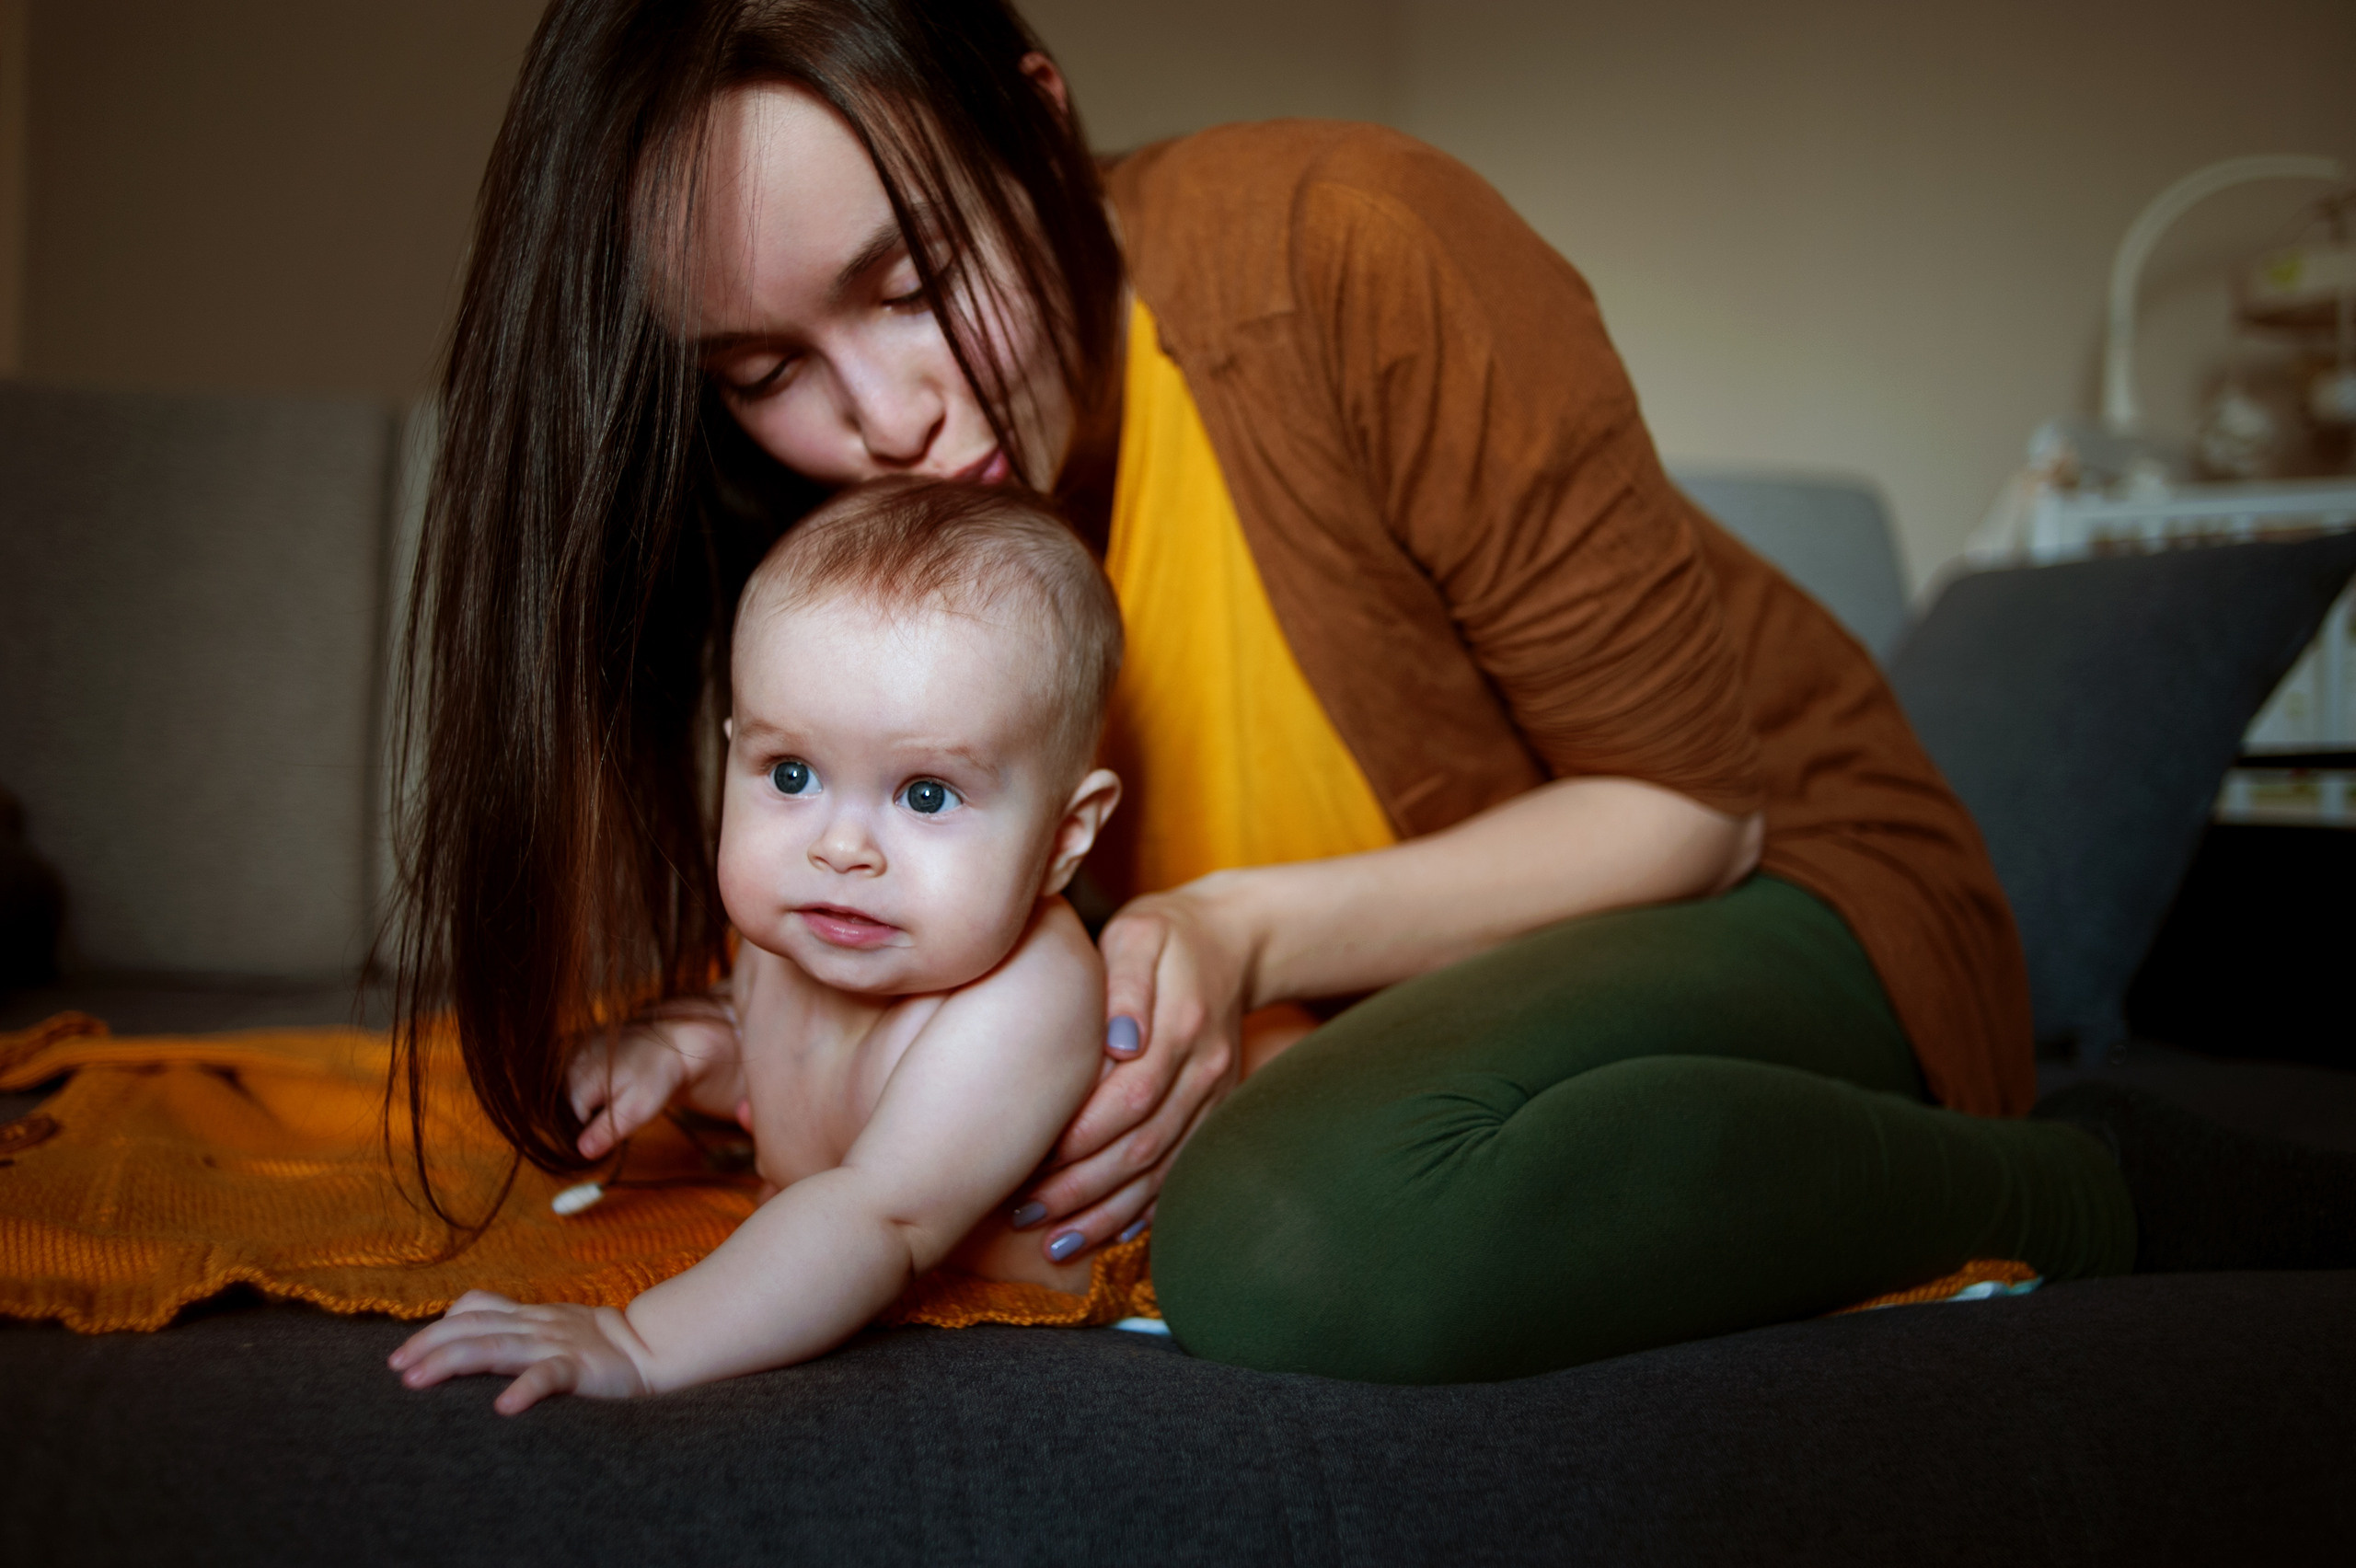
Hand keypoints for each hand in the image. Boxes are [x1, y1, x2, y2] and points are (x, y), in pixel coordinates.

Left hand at [388, 1291, 655, 1414]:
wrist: (653, 1347)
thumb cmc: (596, 1343)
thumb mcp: (549, 1326)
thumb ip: (512, 1327)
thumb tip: (464, 1334)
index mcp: (527, 1317)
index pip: (471, 1310)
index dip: (433, 1329)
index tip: (400, 1355)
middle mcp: (534, 1325)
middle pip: (471, 1327)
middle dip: (427, 1345)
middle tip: (395, 1369)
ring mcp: (556, 1345)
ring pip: (495, 1347)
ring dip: (451, 1362)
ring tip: (418, 1380)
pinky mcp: (580, 1369)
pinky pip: (547, 1376)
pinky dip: (524, 1390)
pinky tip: (503, 1409)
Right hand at [567, 997, 738, 1160]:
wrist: (671, 1044)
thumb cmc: (656, 1077)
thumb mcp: (636, 1110)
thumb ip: (607, 1131)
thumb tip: (581, 1152)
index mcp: (577, 1080)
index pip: (571, 1124)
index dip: (596, 1129)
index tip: (622, 1117)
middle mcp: (566, 1065)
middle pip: (568, 1109)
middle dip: (593, 1115)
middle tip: (623, 1102)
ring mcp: (570, 1054)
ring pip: (571, 1096)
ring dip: (592, 1101)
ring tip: (620, 1089)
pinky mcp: (577, 1050)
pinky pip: (575, 1080)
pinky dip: (592, 1087)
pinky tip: (614, 1080)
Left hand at [1013, 879, 1254, 1262]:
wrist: (1233, 943)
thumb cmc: (1165, 936)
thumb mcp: (1139, 935)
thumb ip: (1125, 982)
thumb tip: (1118, 1039)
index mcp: (1181, 1026)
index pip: (1130, 1097)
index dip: (1081, 1135)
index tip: (1031, 1161)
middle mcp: (1202, 1071)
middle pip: (1143, 1145)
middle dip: (1083, 1187)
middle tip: (1025, 1213)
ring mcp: (1214, 1097)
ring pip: (1164, 1170)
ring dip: (1110, 1212)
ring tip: (1057, 1242)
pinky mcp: (1215, 1113)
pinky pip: (1183, 1170)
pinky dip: (1148, 1209)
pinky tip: (1110, 1234)